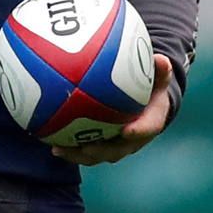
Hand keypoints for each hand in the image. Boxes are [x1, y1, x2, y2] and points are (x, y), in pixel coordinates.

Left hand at [51, 54, 173, 165]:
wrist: (147, 105)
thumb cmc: (152, 88)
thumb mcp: (159, 77)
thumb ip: (159, 70)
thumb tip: (160, 58)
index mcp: (150, 122)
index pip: (147, 129)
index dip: (138, 132)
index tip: (126, 130)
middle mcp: (133, 139)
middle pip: (118, 150)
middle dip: (101, 151)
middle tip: (86, 148)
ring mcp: (116, 145)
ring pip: (98, 155)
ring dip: (78, 155)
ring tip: (59, 150)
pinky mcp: (101, 144)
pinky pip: (85, 149)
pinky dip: (69, 148)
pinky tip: (51, 143)